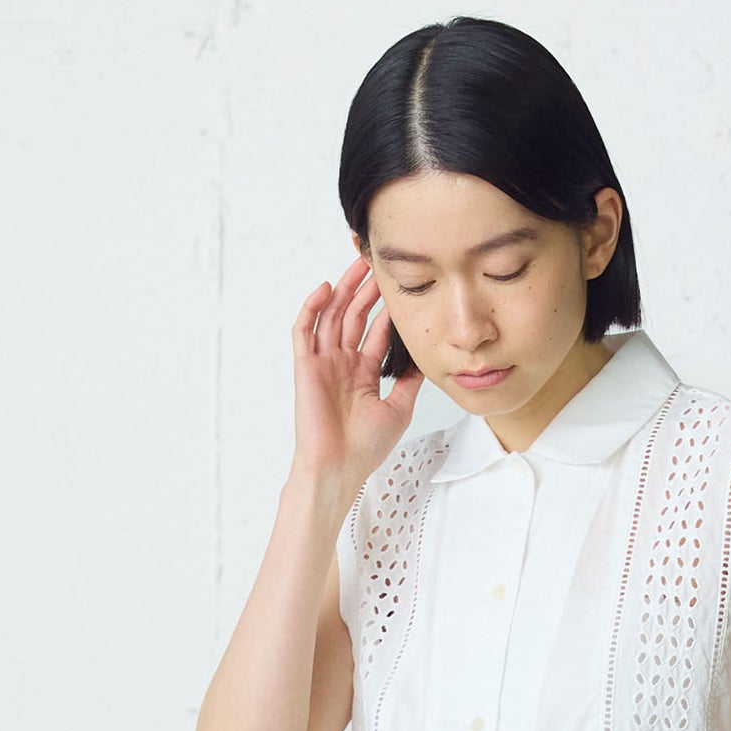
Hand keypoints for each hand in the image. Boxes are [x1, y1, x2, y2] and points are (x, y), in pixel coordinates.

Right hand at [291, 254, 422, 493]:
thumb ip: (410, 381)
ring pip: (331, 316)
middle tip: (377, 263)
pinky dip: (312, 308)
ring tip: (357, 265)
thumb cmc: (365, 448)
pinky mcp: (305, 366)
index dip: (385, 308)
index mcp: (363, 373)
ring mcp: (323, 363)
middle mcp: (342, 364)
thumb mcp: (399, 409)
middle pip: (353, 316)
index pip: (374, 331)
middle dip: (364, 289)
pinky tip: (325, 289)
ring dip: (343, 290)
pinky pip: (304, 331)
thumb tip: (427, 356)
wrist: (338, 468)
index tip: (399, 285)